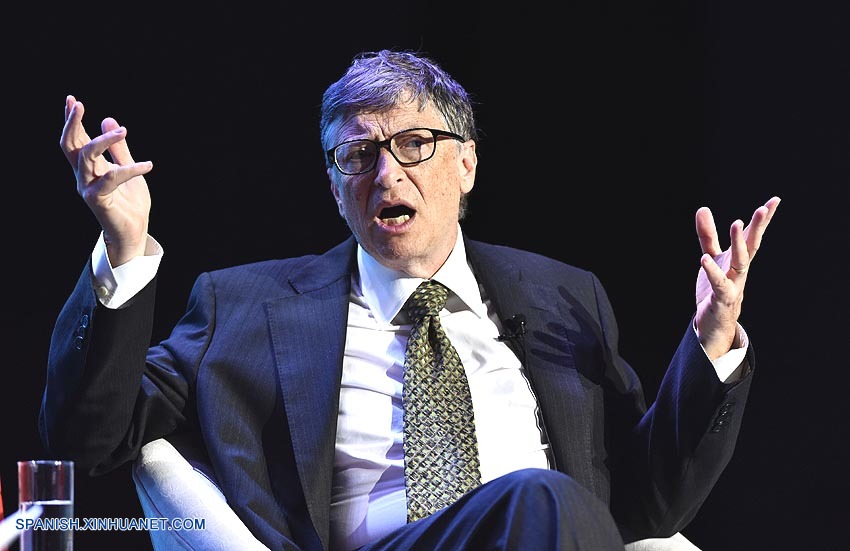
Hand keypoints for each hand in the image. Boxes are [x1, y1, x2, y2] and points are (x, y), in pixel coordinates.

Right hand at [59, 95, 153, 265]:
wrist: (134, 230)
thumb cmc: (129, 201)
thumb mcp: (127, 168)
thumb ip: (119, 148)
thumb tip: (108, 120)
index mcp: (89, 167)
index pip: (75, 140)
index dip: (71, 120)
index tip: (71, 99)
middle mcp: (84, 175)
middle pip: (70, 144)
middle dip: (72, 123)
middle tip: (77, 103)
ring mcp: (88, 187)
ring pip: (86, 156)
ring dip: (104, 140)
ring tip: (124, 130)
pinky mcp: (98, 200)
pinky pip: (112, 178)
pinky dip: (131, 169)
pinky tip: (148, 165)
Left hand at [693, 196, 780, 358]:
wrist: (714, 323)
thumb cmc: (717, 288)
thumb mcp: (711, 257)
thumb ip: (708, 235)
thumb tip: (703, 208)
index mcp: (739, 258)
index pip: (753, 235)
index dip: (763, 219)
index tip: (775, 200)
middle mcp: (740, 269)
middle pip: (752, 245)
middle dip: (758, 226)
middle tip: (763, 208)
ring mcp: (734, 283)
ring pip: (741, 262)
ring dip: (739, 243)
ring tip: (736, 223)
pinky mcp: (723, 298)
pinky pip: (719, 283)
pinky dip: (712, 271)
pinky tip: (704, 259)